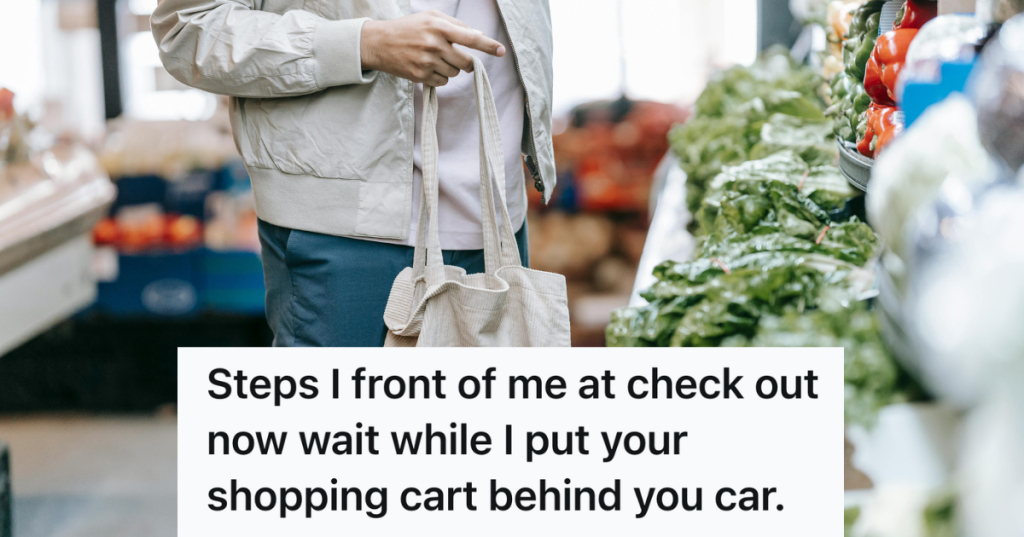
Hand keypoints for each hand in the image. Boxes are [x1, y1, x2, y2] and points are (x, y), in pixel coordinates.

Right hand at [360, 10, 505, 86]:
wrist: (379, 43)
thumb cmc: (408, 28)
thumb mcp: (430, 17)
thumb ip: (455, 24)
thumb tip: (479, 35)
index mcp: (439, 26)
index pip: (470, 38)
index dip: (488, 45)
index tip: (501, 51)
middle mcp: (434, 44)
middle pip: (466, 62)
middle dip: (467, 62)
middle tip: (459, 58)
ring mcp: (427, 62)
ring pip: (455, 73)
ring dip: (451, 68)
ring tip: (435, 59)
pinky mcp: (420, 76)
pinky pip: (443, 82)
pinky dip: (440, 77)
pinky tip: (428, 68)